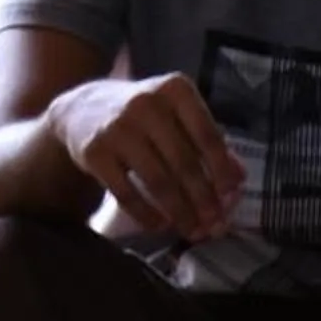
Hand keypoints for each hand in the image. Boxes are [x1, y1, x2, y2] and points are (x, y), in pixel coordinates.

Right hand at [45, 74, 245, 241]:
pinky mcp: (95, 151)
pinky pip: (126, 192)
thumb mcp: (176, 114)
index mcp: (174, 89)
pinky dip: (146, 214)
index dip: (222, 170)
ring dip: (180, 212)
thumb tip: (238, 178)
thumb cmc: (144, 115)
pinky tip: (159, 226)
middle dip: (203, 200)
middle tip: (215, 225)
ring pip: (158, 181)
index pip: (207, 135)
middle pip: (184, 162)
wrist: (82, 109)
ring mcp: (117, 127)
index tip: (232, 196)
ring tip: (192, 230)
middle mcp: (146, 103)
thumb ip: (207, 140)